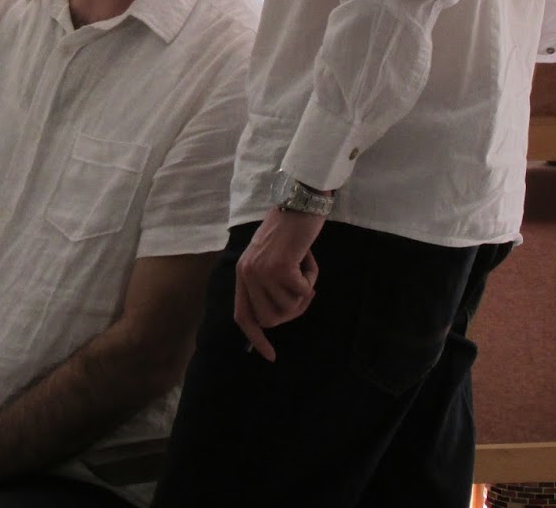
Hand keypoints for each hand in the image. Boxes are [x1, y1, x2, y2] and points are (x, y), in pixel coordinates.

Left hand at [233, 206, 324, 359]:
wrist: (298, 200)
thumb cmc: (290, 230)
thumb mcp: (271, 258)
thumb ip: (268, 284)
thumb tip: (275, 318)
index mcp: (243, 273)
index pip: (243, 316)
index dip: (256, 339)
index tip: (270, 356)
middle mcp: (247, 274)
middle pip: (271, 319)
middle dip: (293, 310)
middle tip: (304, 288)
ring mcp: (262, 272)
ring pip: (289, 308)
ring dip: (305, 291)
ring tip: (303, 265)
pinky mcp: (280, 268)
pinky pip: (303, 292)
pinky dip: (312, 278)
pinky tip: (308, 258)